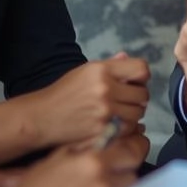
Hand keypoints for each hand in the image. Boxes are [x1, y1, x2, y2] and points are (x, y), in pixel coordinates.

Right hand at [0, 136, 140, 186]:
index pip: (131, 151)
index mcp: (92, 161)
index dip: (134, 149)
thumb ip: (83, 149)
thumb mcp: (55, 159)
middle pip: (132, 173)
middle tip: (108, 174)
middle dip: (122, 172)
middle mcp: (103, 182)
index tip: (133, 149)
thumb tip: (104, 140)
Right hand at [19, 55, 150, 147]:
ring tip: (120, 113)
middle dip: (137, 98)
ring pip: (138, 113)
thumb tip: (127, 57)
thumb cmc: (63, 93)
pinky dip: (126, 127)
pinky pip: (129, 128)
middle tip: (127, 101)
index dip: (141, 77)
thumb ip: (109, 66)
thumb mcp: (84, 72)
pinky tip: (115, 124)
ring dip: (133, 114)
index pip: (141, 69)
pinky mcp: (104, 129)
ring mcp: (105, 110)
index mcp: (101, 70)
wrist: (43, 117)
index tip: (135, 83)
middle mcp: (105, 88)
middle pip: (143, 93)